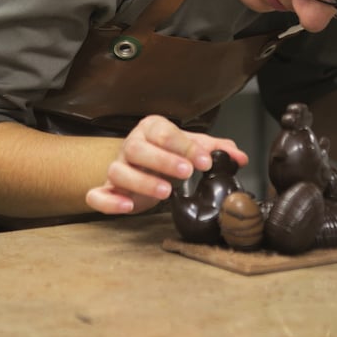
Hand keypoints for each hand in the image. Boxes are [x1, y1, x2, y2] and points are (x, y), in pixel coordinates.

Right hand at [85, 115, 248, 215]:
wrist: (141, 164)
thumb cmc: (168, 153)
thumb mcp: (191, 148)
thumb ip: (214, 150)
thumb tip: (240, 157)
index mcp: (151, 129)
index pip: (165, 132)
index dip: (185, 146)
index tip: (205, 162)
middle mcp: (131, 145)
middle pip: (138, 148)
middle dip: (163, 160)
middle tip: (187, 173)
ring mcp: (116, 167)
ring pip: (118, 170)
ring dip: (141, 181)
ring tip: (166, 192)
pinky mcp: (107, 189)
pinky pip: (97, 194)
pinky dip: (108, 201)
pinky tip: (127, 206)